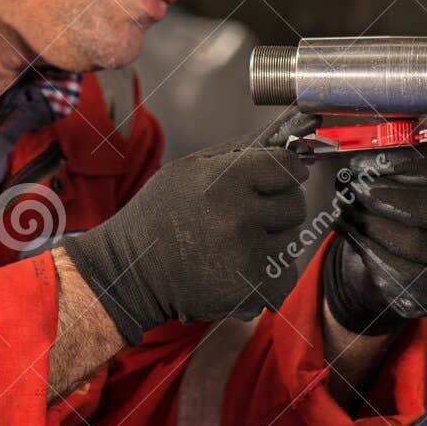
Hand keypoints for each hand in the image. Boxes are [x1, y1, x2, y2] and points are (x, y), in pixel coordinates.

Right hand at [62, 108, 318, 344]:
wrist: (131, 271)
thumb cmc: (159, 215)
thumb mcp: (188, 169)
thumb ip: (237, 151)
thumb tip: (283, 136)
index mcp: (224, 179)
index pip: (287, 166)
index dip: (289, 171)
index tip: (285, 177)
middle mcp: (238, 215)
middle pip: (295, 204)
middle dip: (279, 208)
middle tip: (249, 215)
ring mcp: (245, 255)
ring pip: (291, 241)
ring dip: (273, 242)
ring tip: (236, 244)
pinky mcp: (249, 288)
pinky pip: (284, 276)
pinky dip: (270, 276)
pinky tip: (241, 269)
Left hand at [322, 146, 426, 333]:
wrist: (399, 255)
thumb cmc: (399, 202)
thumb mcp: (399, 173)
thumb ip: (388, 157)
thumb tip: (363, 153)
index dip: (406, 164)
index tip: (365, 162)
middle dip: (387, 196)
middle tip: (354, 188)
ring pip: (417, 245)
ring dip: (371, 223)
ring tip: (345, 207)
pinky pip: (402, 274)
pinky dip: (367, 250)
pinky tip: (348, 230)